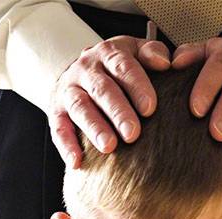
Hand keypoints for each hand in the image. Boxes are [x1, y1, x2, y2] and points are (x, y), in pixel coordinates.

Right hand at [49, 36, 169, 167]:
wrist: (82, 72)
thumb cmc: (121, 68)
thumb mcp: (138, 53)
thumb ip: (154, 54)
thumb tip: (165, 64)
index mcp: (109, 53)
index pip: (123, 66)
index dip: (137, 86)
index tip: (149, 108)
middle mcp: (86, 69)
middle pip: (102, 89)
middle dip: (118, 112)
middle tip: (133, 133)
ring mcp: (69, 90)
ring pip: (80, 107)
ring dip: (94, 127)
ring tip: (109, 146)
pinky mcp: (56, 112)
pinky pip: (59, 129)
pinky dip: (67, 146)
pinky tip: (77, 162)